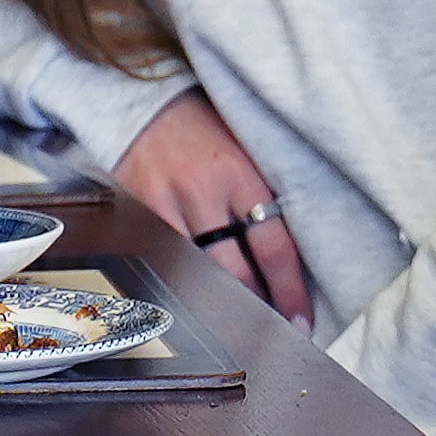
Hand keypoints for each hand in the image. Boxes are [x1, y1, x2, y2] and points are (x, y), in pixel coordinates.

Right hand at [113, 89, 309, 322]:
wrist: (144, 102)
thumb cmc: (203, 127)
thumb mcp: (244, 150)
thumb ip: (261, 195)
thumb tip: (288, 255)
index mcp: (239, 174)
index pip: (272, 246)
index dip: (289, 290)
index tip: (302, 320)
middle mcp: (200, 192)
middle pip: (232, 271)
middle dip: (256, 307)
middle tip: (275, 333)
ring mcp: (162, 205)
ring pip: (193, 273)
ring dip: (218, 303)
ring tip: (237, 325)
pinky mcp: (134, 213)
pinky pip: (160, 262)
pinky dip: (180, 285)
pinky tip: (193, 301)